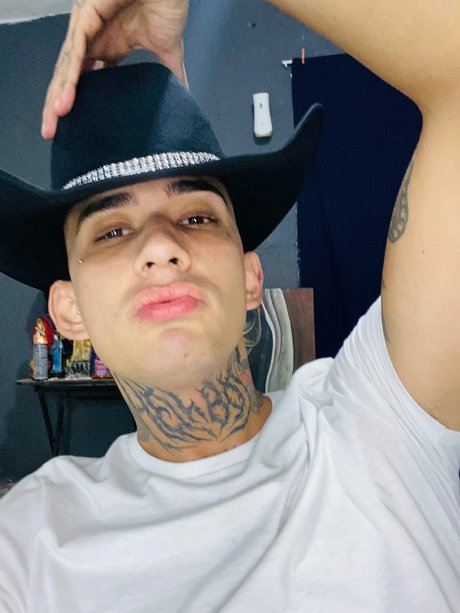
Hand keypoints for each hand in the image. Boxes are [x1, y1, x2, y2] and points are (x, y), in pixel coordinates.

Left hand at [42, 0, 188, 138]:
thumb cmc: (167, 3)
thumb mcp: (169, 49)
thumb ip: (172, 74)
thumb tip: (183, 96)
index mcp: (109, 45)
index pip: (86, 77)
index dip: (79, 100)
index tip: (74, 126)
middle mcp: (93, 38)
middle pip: (69, 76)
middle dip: (59, 105)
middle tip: (53, 134)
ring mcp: (87, 28)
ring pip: (66, 68)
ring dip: (57, 98)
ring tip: (53, 126)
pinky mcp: (86, 17)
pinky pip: (74, 54)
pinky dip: (68, 80)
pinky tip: (63, 104)